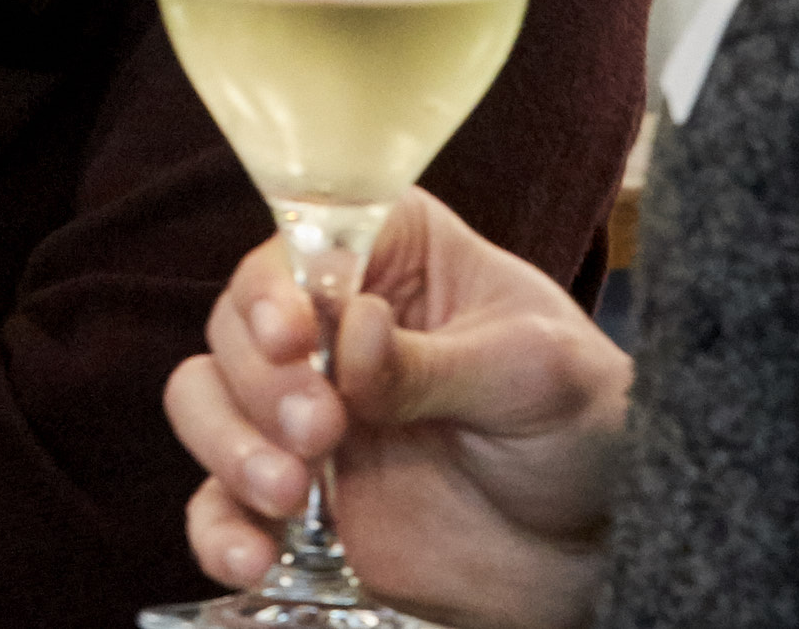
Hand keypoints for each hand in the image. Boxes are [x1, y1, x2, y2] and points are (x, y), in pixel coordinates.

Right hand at [163, 189, 628, 628]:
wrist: (594, 550)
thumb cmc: (584, 427)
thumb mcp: (537, 376)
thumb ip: (436, 360)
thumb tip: (357, 332)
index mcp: (395, 258)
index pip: (303, 241)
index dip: (277, 284)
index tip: (294, 336)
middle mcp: (331, 325)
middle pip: (236, 322)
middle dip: (260, 378)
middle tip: (322, 431)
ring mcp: (304, 412)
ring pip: (204, 399)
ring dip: (226, 442)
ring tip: (288, 492)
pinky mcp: (291, 499)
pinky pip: (220, 503)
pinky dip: (219, 528)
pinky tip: (252, 556)